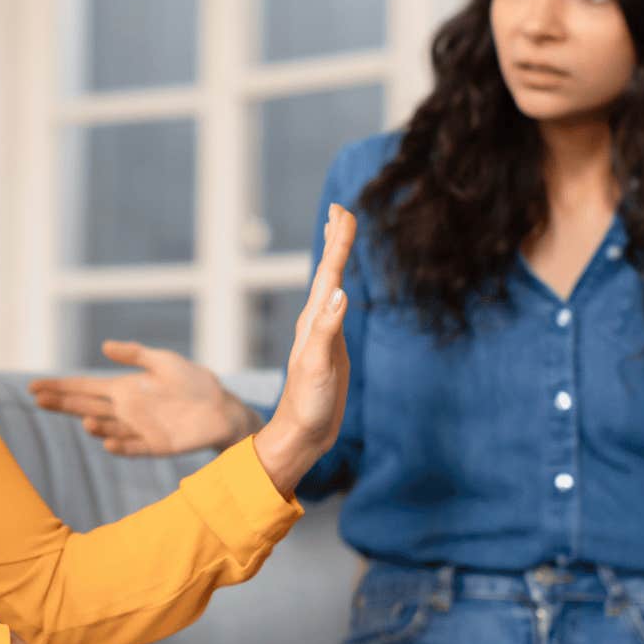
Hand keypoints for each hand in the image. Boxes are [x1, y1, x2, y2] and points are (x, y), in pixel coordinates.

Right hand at [29, 342, 255, 456]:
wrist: (221, 408)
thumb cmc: (193, 382)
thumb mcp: (164, 361)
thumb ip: (136, 354)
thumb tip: (105, 346)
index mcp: (123, 389)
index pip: (84, 388)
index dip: (60, 387)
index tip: (34, 386)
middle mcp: (125, 410)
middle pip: (87, 408)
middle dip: (63, 404)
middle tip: (39, 399)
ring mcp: (138, 429)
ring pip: (107, 428)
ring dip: (95, 427)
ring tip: (83, 421)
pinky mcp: (155, 446)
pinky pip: (133, 447)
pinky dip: (120, 445)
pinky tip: (108, 442)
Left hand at [252, 204, 356, 492]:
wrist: (301, 435)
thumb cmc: (307, 405)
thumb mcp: (317, 367)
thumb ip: (327, 330)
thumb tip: (339, 292)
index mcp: (312, 322)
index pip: (328, 273)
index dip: (337, 242)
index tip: (342, 210)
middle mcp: (315, 323)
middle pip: (327, 272)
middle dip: (336, 240)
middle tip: (341, 209)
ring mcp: (322, 335)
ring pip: (329, 286)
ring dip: (334, 258)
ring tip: (337, 234)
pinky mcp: (330, 348)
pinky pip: (335, 308)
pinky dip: (338, 289)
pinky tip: (339, 288)